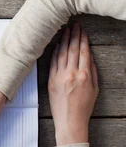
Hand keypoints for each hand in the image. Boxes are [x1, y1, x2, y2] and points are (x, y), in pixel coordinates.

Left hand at [48, 23, 98, 145]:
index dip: (83, 39)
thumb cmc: (84, 107)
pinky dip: (55, 52)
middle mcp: (71, 74)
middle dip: (73, 36)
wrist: (70, 121)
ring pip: (61, 54)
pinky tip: (57, 45)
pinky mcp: (50, 82)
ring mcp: (59, 77)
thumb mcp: (95, 89)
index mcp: (84, 75)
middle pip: (72, 50)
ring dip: (64, 41)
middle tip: (74, 26)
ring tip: (65, 31)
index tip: (82, 31)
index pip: (83, 52)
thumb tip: (89, 58)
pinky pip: (52, 63)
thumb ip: (93, 72)